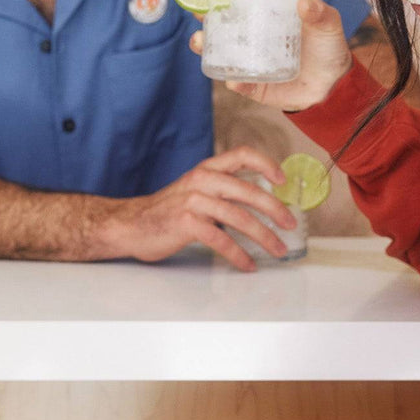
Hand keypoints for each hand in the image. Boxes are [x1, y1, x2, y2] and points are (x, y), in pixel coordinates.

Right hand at [103, 147, 298, 270]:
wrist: (129, 225)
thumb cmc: (166, 211)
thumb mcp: (194, 190)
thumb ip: (221, 190)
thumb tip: (258, 205)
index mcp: (207, 169)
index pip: (242, 154)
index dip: (267, 164)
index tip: (283, 180)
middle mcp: (202, 180)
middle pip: (249, 191)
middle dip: (275, 209)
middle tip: (290, 224)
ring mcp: (194, 201)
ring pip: (240, 218)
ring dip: (264, 237)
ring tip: (277, 250)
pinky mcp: (186, 223)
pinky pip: (222, 240)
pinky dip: (239, 255)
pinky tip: (247, 265)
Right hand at [190, 0, 352, 111]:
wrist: (336, 84)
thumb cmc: (328, 47)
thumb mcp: (328, 24)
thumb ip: (319, 13)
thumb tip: (304, 4)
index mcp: (268, 19)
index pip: (242, 5)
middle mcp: (256, 40)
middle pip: (224, 29)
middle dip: (207, 22)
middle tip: (200, 16)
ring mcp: (254, 64)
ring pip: (224, 56)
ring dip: (207, 49)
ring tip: (200, 43)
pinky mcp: (257, 87)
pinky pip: (241, 85)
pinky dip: (235, 83)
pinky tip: (232, 80)